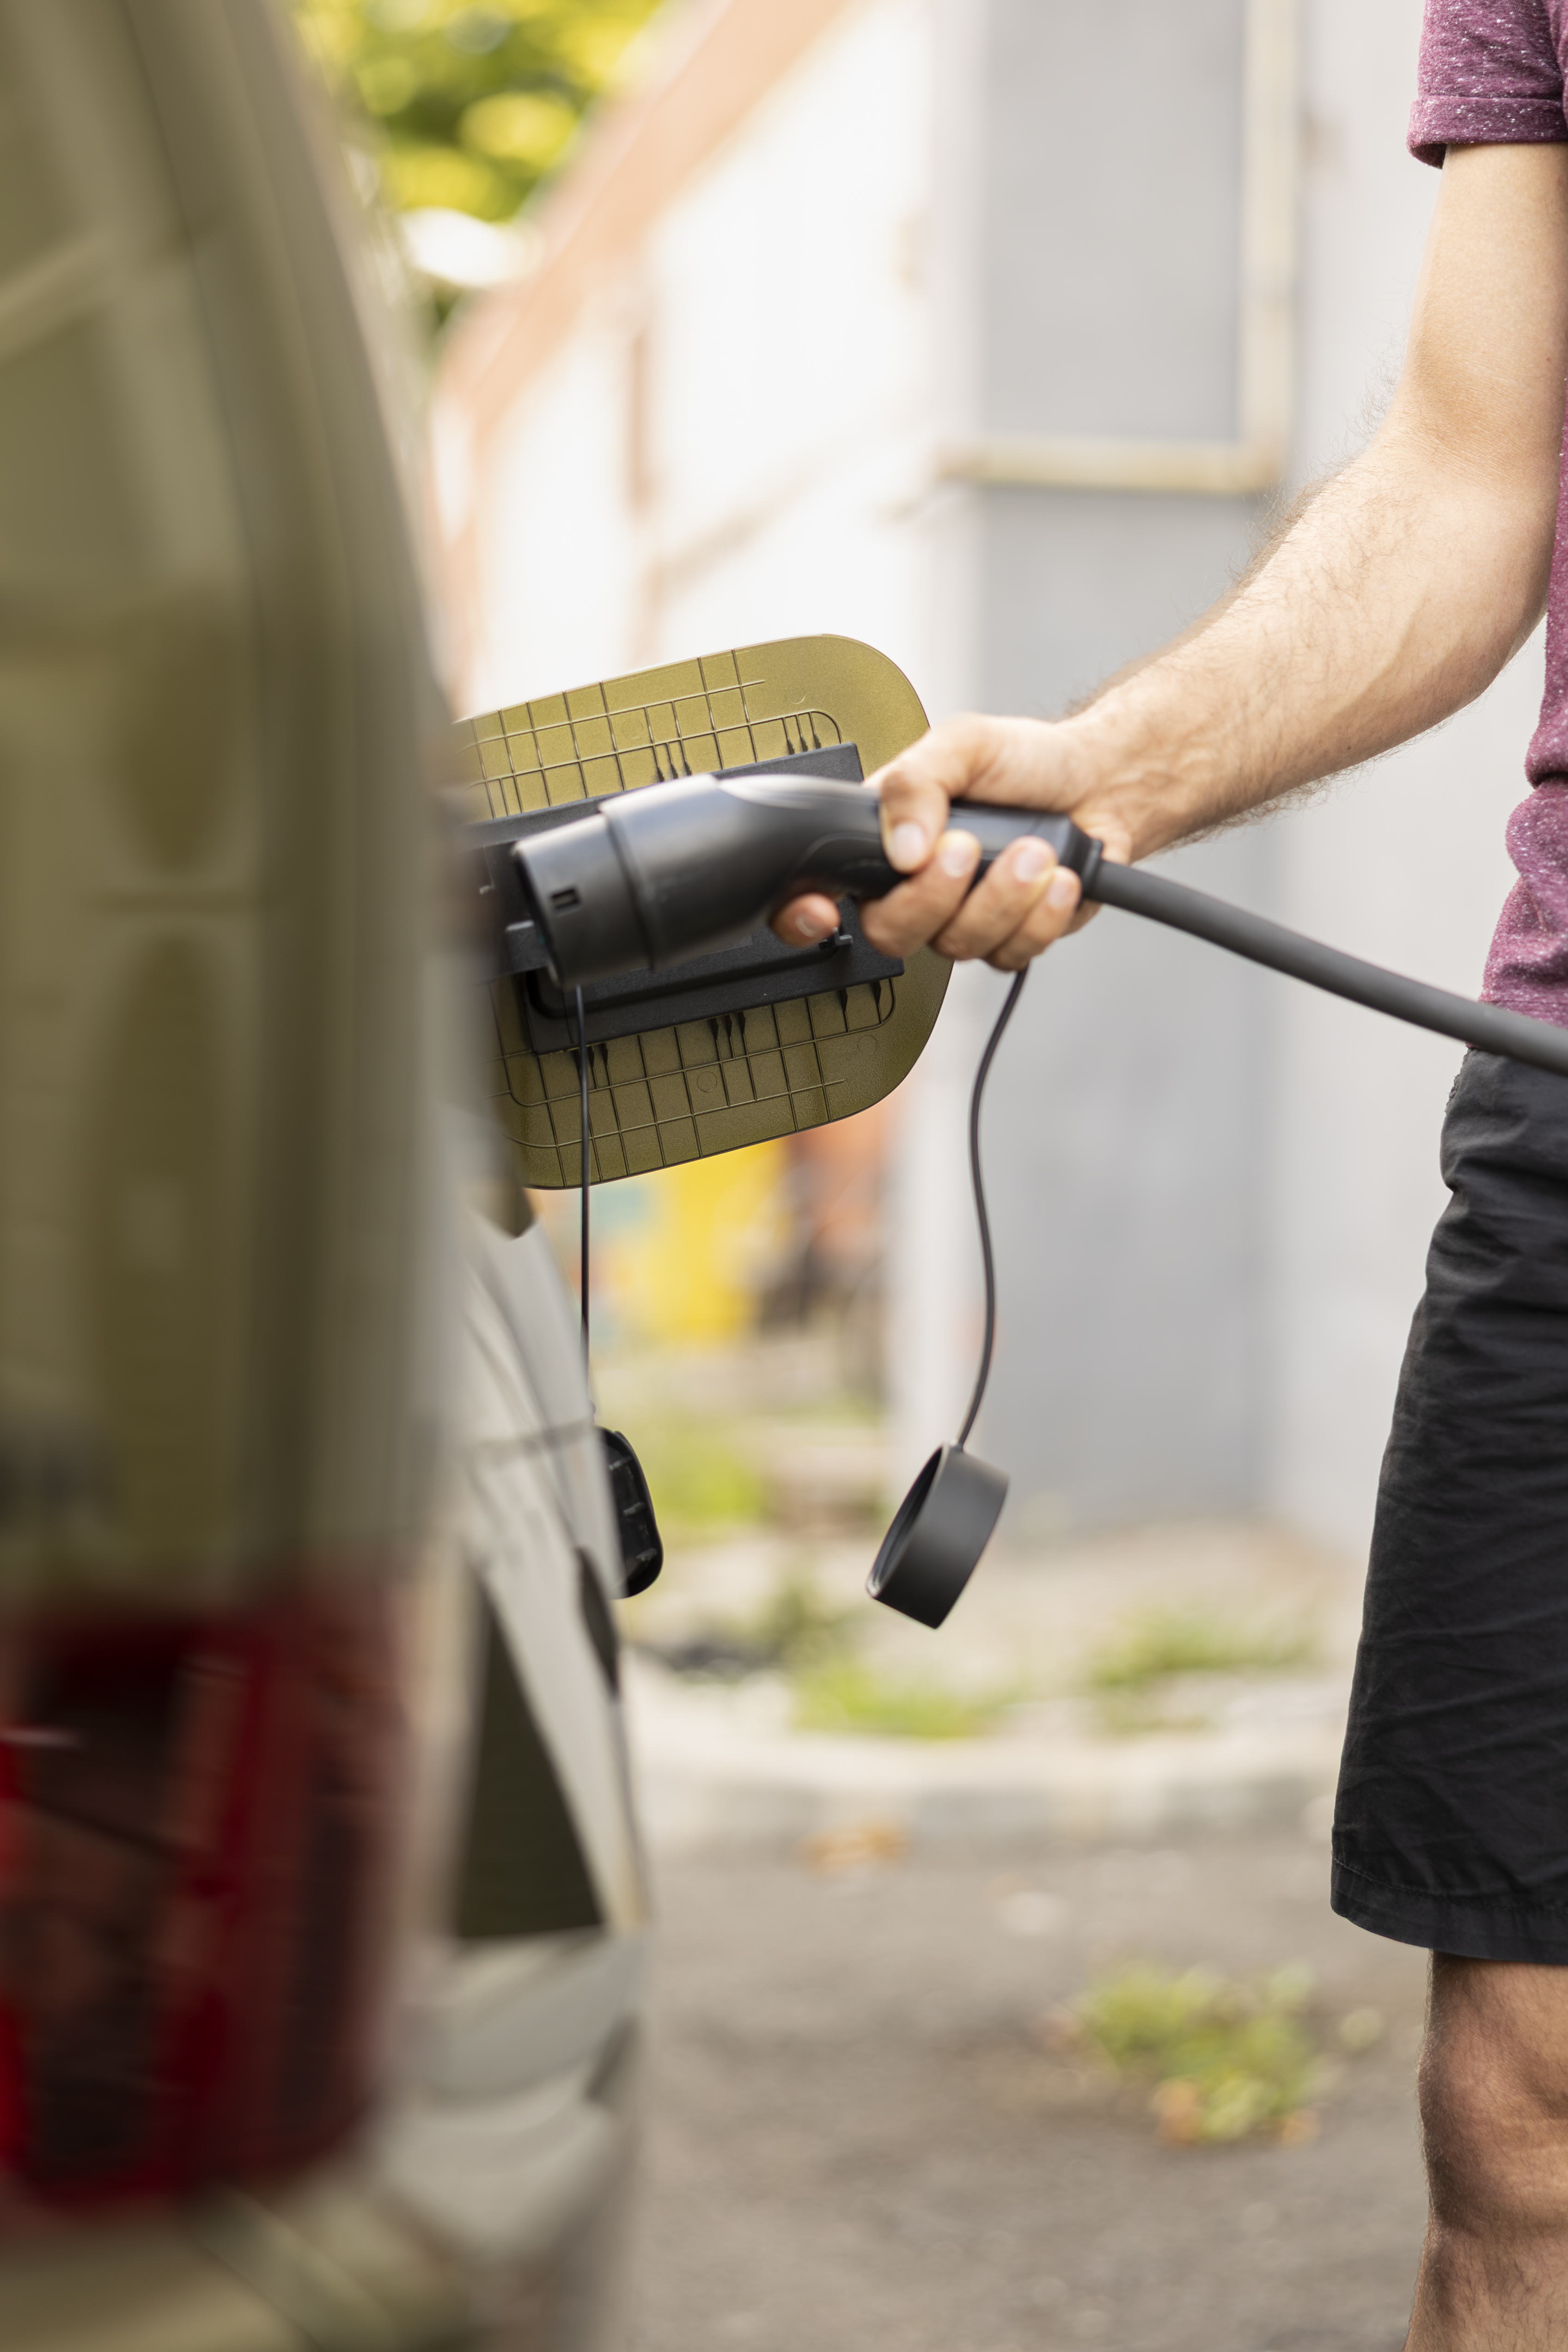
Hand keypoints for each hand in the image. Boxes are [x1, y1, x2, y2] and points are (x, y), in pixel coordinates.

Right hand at [771, 713, 1130, 970]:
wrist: (1100, 783)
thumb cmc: (1027, 761)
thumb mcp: (963, 743)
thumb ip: (915, 783)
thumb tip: (900, 845)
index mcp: (884, 839)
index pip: (821, 889)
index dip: (804, 914)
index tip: (822, 911)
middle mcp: (914, 887)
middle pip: (890, 933)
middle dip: (935, 896)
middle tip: (968, 848)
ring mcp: (961, 918)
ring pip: (956, 947)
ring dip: (1004, 897)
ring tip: (1036, 851)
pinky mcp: (1009, 939)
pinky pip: (1009, 956)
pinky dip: (1041, 916)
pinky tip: (1057, 878)